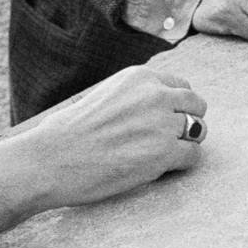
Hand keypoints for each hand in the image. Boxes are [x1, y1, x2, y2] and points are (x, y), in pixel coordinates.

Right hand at [0, 67, 207, 240]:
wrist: (48, 160)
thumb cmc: (66, 133)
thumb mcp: (104, 95)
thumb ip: (135, 97)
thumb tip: (164, 107)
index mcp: (141, 77)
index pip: (181, 86)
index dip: (175, 107)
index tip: (163, 121)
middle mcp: (156, 95)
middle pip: (196, 106)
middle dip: (186, 122)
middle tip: (167, 140)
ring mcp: (162, 123)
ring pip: (199, 131)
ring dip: (185, 144)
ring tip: (161, 156)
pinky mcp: (164, 153)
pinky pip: (192, 157)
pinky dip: (180, 165)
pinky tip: (158, 170)